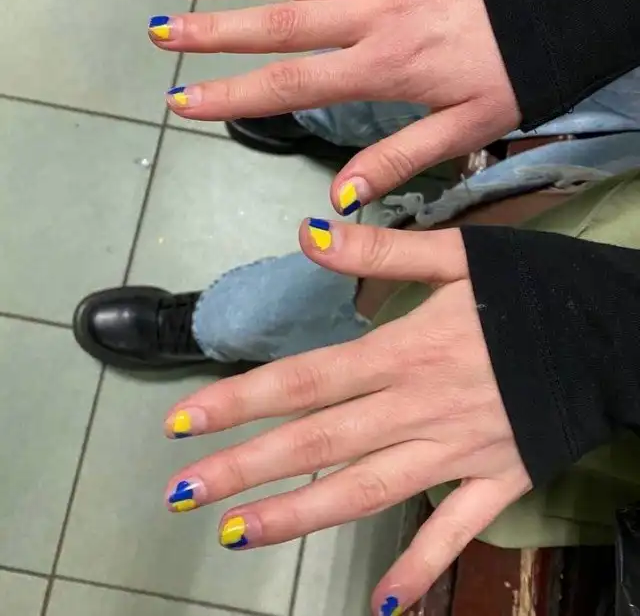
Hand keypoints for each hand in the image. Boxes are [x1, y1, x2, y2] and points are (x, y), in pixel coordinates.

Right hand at [151, 0, 520, 207]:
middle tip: (163, 34)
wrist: (570, 10)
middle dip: (216, 31)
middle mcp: (376, 15)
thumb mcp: (466, 131)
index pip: (294, 83)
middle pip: (282, 24)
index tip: (185, 100)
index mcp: (387, 66)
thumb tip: (338, 199)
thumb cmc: (520, 73)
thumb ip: (398, 160)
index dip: (233, 94)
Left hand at [163, 222, 529, 614]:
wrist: (616, 332)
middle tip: (185, 494)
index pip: (307, 380)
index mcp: (406, 351)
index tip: (184, 422)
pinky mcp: (500, 480)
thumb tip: (306, 235)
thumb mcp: (459, 253)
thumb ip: (380, 252)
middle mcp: (420, 408)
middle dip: (248, 469)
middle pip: (321, 443)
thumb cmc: (532, 287)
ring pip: (368, 491)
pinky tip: (383, 608)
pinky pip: (456, 532)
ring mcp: (459, 452)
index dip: (242, 401)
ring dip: (302, 517)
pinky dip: (421, 568)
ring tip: (241, 536)